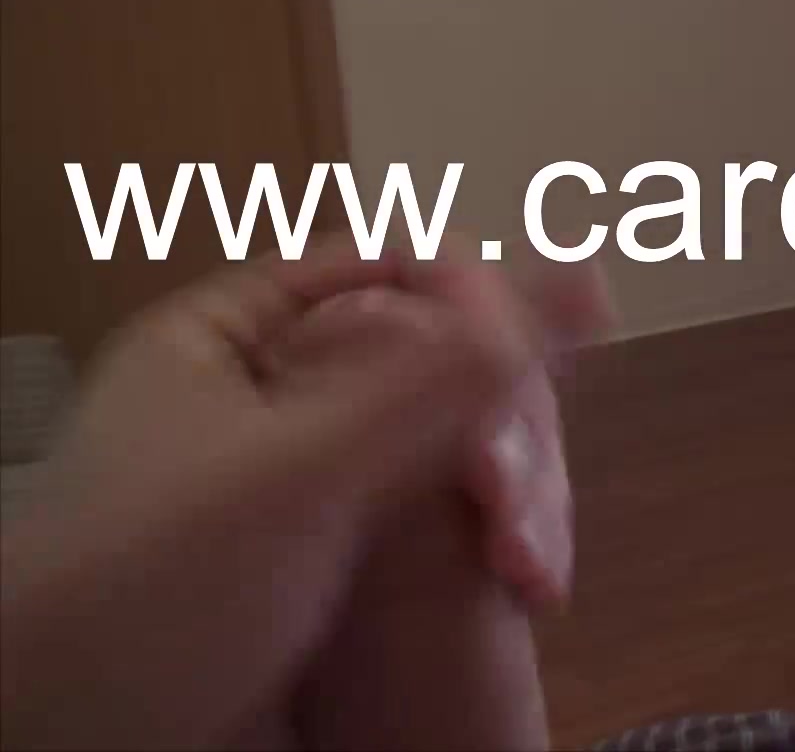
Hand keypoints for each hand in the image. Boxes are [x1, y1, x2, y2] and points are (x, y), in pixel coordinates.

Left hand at [0, 244, 565, 749]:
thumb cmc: (151, 595)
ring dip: (513, 493)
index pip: (378, 265)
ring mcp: (308, 488)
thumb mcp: (298, 469)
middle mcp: (272, 401)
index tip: (554, 336)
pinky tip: (525, 578)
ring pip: (450, 447)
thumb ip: (431, 374)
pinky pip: (444, 522)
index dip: (471, 292)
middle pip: (432, 361)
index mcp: (226, 341)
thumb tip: (577, 274)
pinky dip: (492, 540)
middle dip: (502, 425)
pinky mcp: (339, 566)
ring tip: (527, 568)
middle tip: (517, 504)